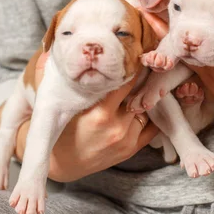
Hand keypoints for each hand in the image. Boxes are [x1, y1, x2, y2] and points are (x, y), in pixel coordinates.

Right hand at [0, 52, 159, 181]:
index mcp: (99, 114)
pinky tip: (147, 103)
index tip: (134, 56)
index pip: (126, 81)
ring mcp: (126, 139)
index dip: (131, 67)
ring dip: (145, 96)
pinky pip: (152, 126)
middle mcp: (116, 127)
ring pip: (146, 108)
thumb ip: (76, 81)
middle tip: (144, 65)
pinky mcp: (132, 149)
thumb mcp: (65, 104)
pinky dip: (151, 113)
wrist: (61, 164)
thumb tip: (65, 50)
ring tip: (143, 83)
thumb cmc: (60, 128)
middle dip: (141, 79)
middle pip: (139, 93)